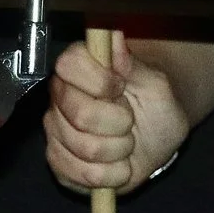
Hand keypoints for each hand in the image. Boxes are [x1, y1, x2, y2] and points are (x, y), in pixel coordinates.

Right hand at [43, 32, 190, 195]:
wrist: (156, 140)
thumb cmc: (154, 106)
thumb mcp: (155, 83)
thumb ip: (133, 64)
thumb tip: (114, 38)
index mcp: (79, 69)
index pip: (68, 64)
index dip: (99, 79)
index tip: (121, 86)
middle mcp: (60, 98)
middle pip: (79, 113)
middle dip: (118, 122)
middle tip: (130, 121)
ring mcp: (56, 132)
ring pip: (86, 147)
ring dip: (120, 149)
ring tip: (127, 142)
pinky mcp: (59, 164)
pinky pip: (85, 174)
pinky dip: (113, 174)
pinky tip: (119, 163)